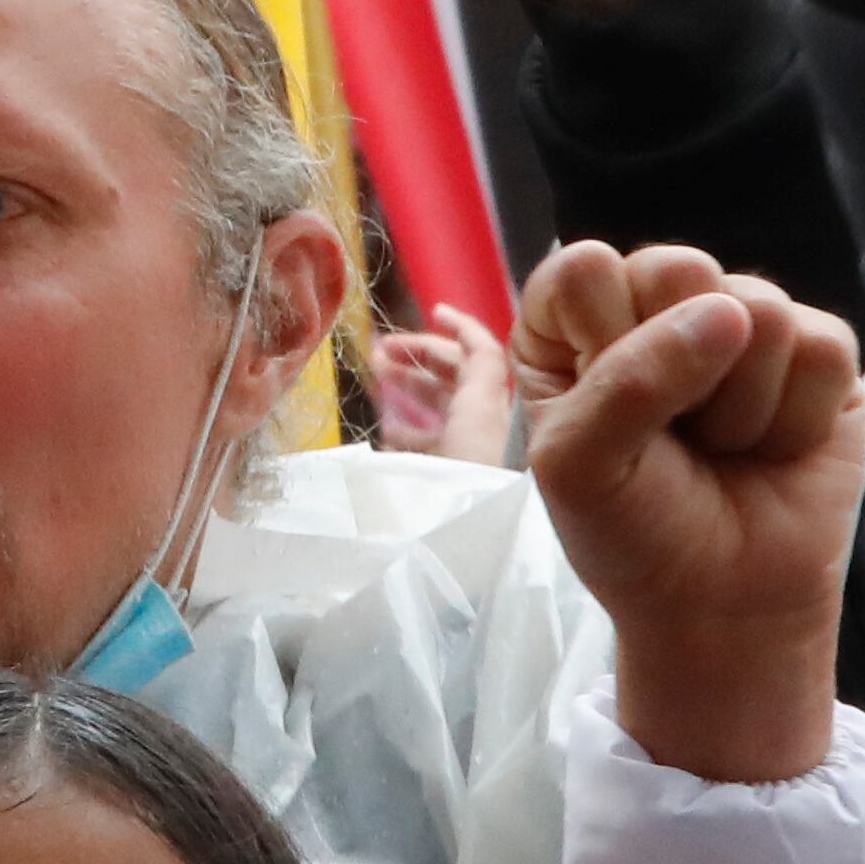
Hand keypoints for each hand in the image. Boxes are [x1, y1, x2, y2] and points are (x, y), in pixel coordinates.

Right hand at [370, 305, 514, 464]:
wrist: (472, 552)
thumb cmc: (462, 478)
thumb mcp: (466, 420)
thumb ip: (444, 387)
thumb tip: (423, 349)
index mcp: (486, 404)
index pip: (483, 354)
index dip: (462, 326)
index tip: (434, 311)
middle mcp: (482, 422)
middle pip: (456, 375)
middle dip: (419, 355)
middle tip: (380, 351)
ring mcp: (467, 449)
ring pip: (442, 405)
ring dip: (410, 385)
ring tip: (378, 377)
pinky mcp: (454, 473)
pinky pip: (433, 438)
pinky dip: (411, 427)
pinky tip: (387, 429)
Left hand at [519, 241, 863, 785]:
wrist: (721, 606)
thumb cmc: (631, 533)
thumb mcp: (581, 467)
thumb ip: (628, 381)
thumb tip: (731, 312)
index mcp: (572, 318)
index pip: (586, 268)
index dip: (602, 348)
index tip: (607, 418)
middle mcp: (656, 301)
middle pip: (679, 266)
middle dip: (679, 374)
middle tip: (675, 438)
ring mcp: (741, 318)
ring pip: (758, 308)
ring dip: (740, 409)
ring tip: (723, 449)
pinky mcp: (818, 349)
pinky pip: (823, 348)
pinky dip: (796, 419)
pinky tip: (774, 449)